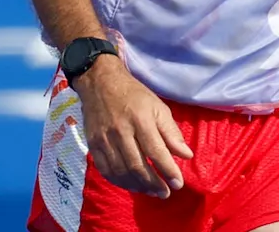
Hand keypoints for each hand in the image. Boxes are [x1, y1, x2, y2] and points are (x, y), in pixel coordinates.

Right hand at [71, 55, 194, 198]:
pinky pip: (106, 170)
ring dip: (138, 186)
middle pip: (137, 166)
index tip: (178, 184)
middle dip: (153, 184)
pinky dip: (120, 182)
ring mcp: (104, 140)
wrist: (101, 84)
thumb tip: (186, 155)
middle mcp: (121, 132)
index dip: (168, 170)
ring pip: (121, 171)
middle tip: (165, 193)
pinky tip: (131, 185)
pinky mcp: (93, 145)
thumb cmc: (135, 96)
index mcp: (141, 120)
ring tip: (152, 192)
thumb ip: (171, 132)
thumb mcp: (158, 107)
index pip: (156, 151)